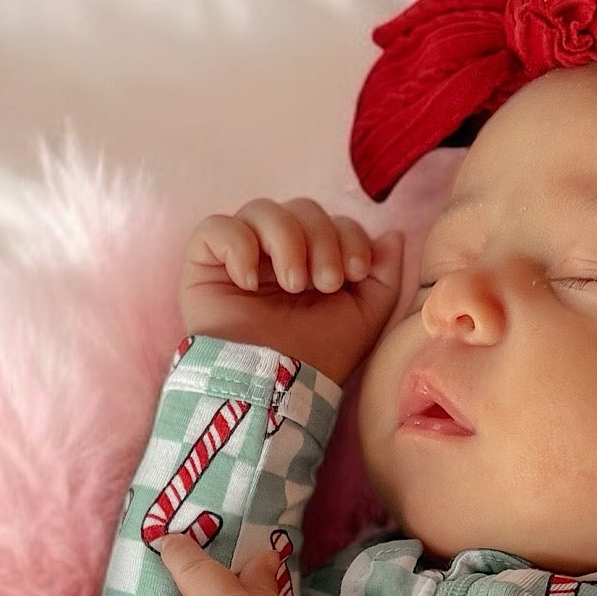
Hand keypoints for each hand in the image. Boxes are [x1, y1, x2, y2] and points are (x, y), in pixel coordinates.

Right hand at [179, 198, 405, 386]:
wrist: (274, 387)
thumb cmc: (318, 357)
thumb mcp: (365, 316)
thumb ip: (384, 274)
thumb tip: (392, 234)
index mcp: (312, 261)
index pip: (333, 220)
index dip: (348, 235)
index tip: (354, 272)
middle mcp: (275, 253)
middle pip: (301, 208)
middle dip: (321, 240)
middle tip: (324, 284)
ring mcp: (240, 256)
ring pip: (262, 209)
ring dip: (287, 241)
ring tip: (292, 284)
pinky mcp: (204, 264)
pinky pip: (217, 227)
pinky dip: (238, 246)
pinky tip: (248, 282)